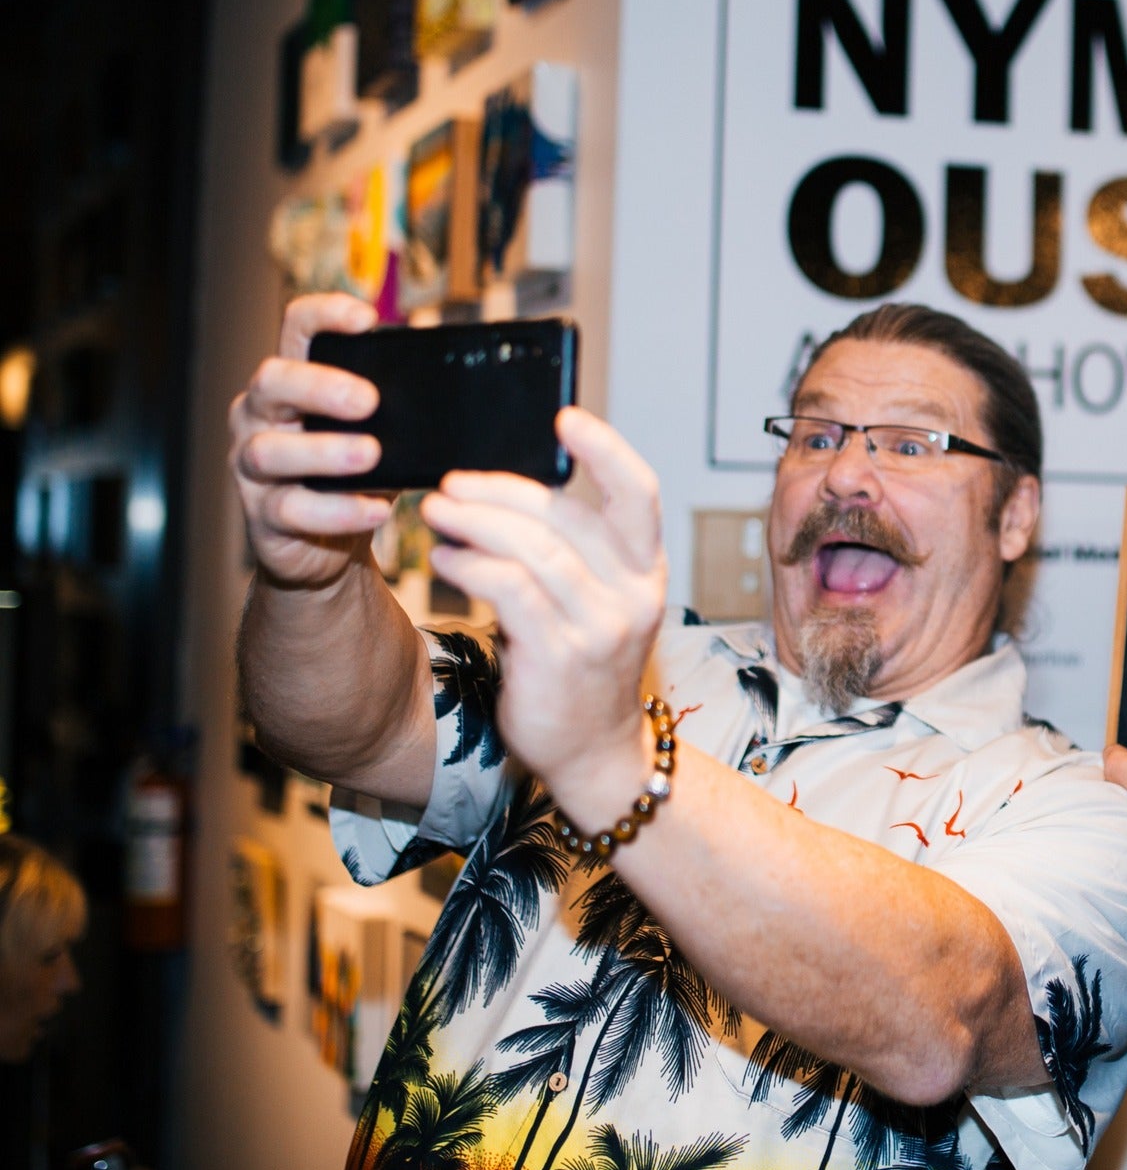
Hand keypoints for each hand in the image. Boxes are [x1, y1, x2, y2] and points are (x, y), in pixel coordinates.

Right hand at [228, 293, 388, 588]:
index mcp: (292, 382)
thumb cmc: (353, 475)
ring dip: (324, 451)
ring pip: (269, 450)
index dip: (325, 315)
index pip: (296, 329)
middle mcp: (260, 415)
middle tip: (368, 401)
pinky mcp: (262, 515)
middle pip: (273, 381)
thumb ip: (396, 409)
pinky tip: (375, 510)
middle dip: (320, 386)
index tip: (366, 319)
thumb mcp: (377, 433)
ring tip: (370, 455)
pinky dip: (337, 510)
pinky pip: (291, 508)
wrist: (326, 548)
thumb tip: (457, 391)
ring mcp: (252, 466)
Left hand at [420, 409, 667, 805]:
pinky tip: (445, 559)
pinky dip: (471, 565)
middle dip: (502, 490)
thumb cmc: (582, 665)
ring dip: (477, 522)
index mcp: (645, 568)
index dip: (606, 449)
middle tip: (453, 482)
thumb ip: (573, 548)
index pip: (639, 492)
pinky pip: (511, 590)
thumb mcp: (598, 599)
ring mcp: (600, 626)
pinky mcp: (560, 656)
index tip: (565, 416)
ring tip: (437, 513)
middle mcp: (633, 593)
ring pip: (535, 549)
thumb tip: (509, 490)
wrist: (593, 752)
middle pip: (567, 515)